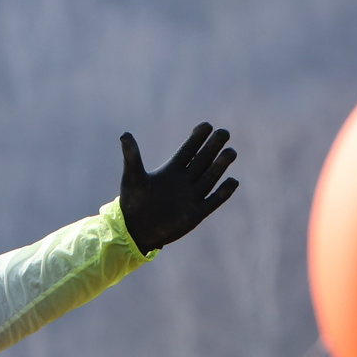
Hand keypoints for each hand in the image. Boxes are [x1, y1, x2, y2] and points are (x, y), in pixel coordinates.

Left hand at [117, 124, 238, 253]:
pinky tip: (232, 181)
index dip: (197, 138)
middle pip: (203, 160)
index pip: (188, 150)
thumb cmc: (132, 203)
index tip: (206, 125)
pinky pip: (213, 201)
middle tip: (224, 133)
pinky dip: (223, 192)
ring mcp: (191, 196)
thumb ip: (132, 157)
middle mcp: (184, 181)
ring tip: (230, 152)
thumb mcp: (132, 178)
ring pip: (210, 177)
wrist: (134, 232)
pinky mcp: (196, 214)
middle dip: (213, 146)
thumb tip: (124, 134)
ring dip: (220, 165)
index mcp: (171, 170)